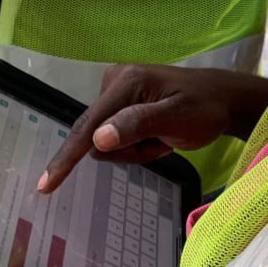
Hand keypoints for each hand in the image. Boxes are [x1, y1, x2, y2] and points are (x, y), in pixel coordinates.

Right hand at [37, 64, 267, 192]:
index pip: (88, 125)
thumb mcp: (176, 120)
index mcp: (125, 81)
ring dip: (135, 149)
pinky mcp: (122, 103)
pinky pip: (116, 139)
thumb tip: (97, 139)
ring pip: (107, 143)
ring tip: (163, 139)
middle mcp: (114, 81)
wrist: (223, 101)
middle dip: (129, 150)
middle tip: (162, 144)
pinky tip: (159, 136)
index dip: (67, 157)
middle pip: (98, 138)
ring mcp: (117, 91)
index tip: (45, 185)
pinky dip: (138, 145)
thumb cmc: (204, 109)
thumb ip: (137, 126)